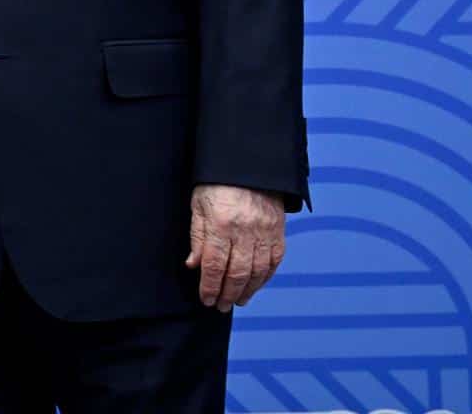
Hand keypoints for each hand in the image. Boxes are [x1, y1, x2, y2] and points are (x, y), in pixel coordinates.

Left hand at [185, 183, 285, 310]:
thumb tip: (194, 265)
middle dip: (227, 294)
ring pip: (257, 271)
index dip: (209, 286)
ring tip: (236, 301)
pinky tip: (255, 286)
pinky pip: (273, 262)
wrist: (247, 164)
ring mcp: (265, 232)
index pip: (215, 265)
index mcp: (221, 223)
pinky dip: (264, 278)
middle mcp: (245, 230)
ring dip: (247, 290)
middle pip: (237, 273)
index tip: (206, 299)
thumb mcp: (198, 205)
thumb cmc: (217, 184)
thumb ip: (197, 237)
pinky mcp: (278, 231)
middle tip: (220, 306)